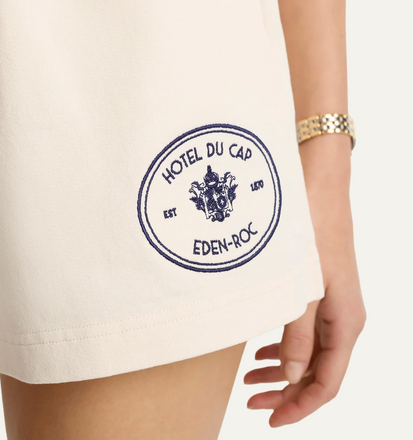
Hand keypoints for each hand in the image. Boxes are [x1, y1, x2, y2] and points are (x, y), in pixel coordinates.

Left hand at [243, 134, 365, 426]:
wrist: (316, 180)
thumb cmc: (310, 227)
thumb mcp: (300, 286)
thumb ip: (296, 334)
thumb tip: (290, 378)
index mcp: (346, 322)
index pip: (327, 382)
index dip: (300, 407)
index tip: (270, 419)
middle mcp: (343, 316)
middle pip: (318, 370)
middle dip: (286, 391)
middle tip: (251, 399)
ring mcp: (331, 301)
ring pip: (310, 351)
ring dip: (282, 369)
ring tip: (250, 378)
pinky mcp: (317, 285)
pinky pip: (304, 328)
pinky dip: (283, 344)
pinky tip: (262, 347)